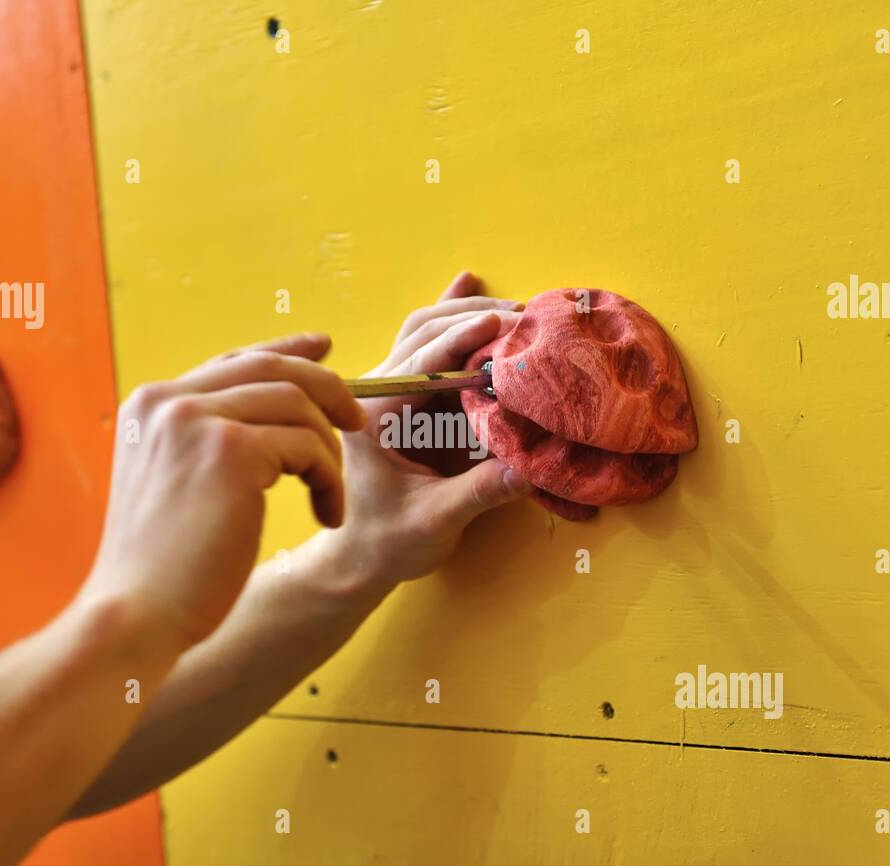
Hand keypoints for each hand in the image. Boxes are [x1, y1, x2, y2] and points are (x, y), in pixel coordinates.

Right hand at [81, 334, 365, 648]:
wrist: (135, 615)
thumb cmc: (162, 568)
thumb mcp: (173, 484)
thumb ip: (207, 440)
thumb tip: (272, 409)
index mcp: (149, 405)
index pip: (233, 358)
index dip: (286, 351)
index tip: (324, 348)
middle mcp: (168, 402)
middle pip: (272, 369)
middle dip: (328, 388)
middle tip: (359, 421)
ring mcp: (197, 421)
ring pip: (299, 407)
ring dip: (329, 453)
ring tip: (330, 498)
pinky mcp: (231, 452)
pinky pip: (309, 448)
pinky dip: (330, 481)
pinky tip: (326, 516)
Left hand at [319, 272, 533, 587]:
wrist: (359, 556)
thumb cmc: (388, 541)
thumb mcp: (436, 521)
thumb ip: (480, 492)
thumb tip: (530, 466)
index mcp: (375, 413)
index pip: (424, 360)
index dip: (467, 337)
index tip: (505, 322)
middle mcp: (377, 391)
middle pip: (427, 331)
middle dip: (476, 317)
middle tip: (529, 316)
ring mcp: (389, 389)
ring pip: (426, 329)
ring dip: (468, 314)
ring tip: (517, 308)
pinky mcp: (404, 397)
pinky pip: (426, 344)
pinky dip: (454, 320)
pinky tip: (470, 285)